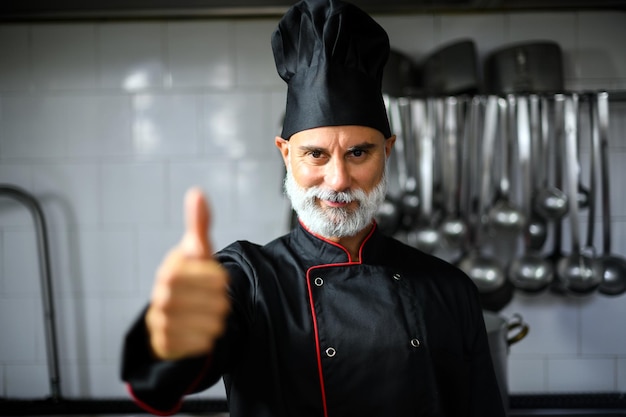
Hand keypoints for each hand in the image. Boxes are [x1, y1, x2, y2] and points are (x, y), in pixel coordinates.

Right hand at [146, 187, 229, 359]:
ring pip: (212, 325)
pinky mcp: (164, 343)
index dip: (222, 280)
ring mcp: (160, 321)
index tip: (217, 278)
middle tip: (213, 298)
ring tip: (207, 312)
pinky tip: (200, 328)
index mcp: (170, 271)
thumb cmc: (190, 275)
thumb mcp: (197, 250)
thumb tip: (197, 192)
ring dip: (217, 319)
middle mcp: (160, 297)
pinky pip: (203, 344)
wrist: (172, 312)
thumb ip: (199, 224)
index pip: (216, 279)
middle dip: (221, 301)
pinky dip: (208, 337)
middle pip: (217, 303)